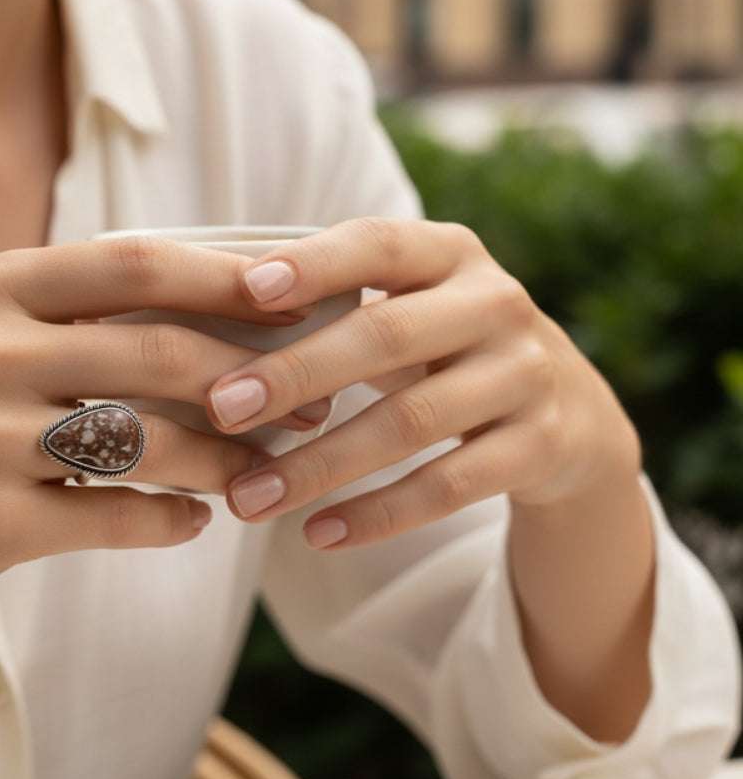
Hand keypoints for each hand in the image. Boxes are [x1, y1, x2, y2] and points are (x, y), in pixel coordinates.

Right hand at [0, 238, 327, 634]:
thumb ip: (60, 319)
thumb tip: (194, 324)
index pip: (134, 263)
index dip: (230, 275)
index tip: (301, 292)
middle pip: (161, 353)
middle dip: (253, 379)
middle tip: (313, 400)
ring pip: (151, 442)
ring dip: (227, 461)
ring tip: (263, 472)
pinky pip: (116, 518)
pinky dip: (171, 522)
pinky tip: (194, 522)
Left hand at [206, 218, 640, 548]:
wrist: (570, 414)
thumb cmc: (447, 347)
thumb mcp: (412, 305)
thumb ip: (337, 299)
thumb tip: (208, 303)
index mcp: (451, 253)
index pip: (379, 244)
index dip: (316, 263)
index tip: (248, 289)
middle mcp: (496, 303)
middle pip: (386, 336)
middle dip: (296, 374)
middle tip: (222, 410)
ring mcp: (527, 374)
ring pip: (410, 423)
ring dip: (320, 465)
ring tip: (248, 499)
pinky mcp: (542, 445)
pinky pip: (449, 486)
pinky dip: (378, 514)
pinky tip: (317, 534)